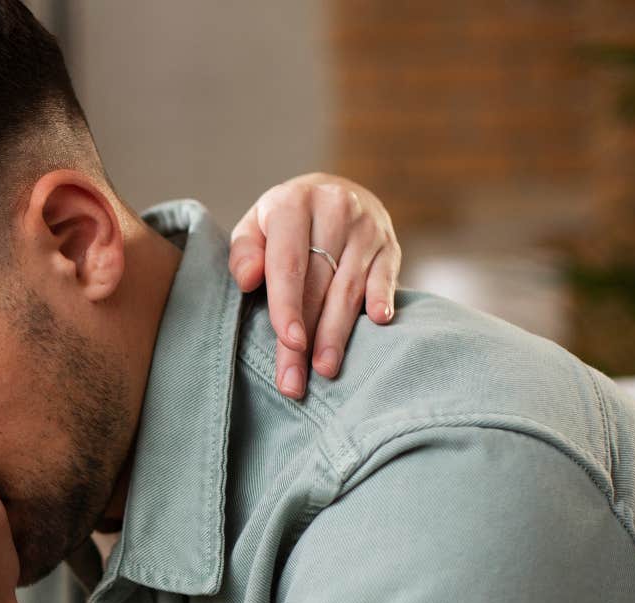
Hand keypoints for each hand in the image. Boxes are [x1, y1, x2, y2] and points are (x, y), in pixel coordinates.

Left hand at [229, 172, 400, 398]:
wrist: (333, 191)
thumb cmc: (283, 222)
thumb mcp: (255, 225)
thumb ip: (244, 251)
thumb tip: (247, 279)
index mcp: (293, 204)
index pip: (289, 263)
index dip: (288, 306)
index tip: (289, 343)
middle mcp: (334, 209)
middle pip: (319, 284)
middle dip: (307, 337)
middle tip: (295, 380)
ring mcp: (367, 227)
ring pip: (350, 287)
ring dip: (338, 333)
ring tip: (325, 369)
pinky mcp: (390, 243)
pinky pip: (387, 275)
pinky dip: (382, 299)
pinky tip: (379, 324)